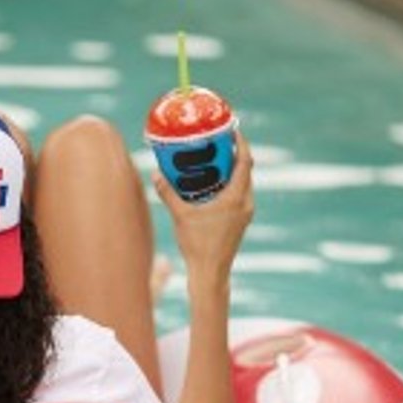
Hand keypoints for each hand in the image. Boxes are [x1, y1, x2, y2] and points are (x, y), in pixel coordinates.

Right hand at [152, 128, 254, 286]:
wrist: (211, 272)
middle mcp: (246, 203)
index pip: (245, 162)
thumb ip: (168, 194)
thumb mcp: (181, 216)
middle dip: (234, 154)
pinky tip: (213, 185)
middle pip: (245, 170)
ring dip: (232, 170)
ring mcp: (246, 213)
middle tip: (218, 142)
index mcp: (236, 198)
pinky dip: (230, 185)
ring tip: (214, 160)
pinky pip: (240, 195)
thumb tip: (156, 174)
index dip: (241, 143)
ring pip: (243, 183)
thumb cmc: (198, 245)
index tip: (232, 130)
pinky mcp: (241, 221)